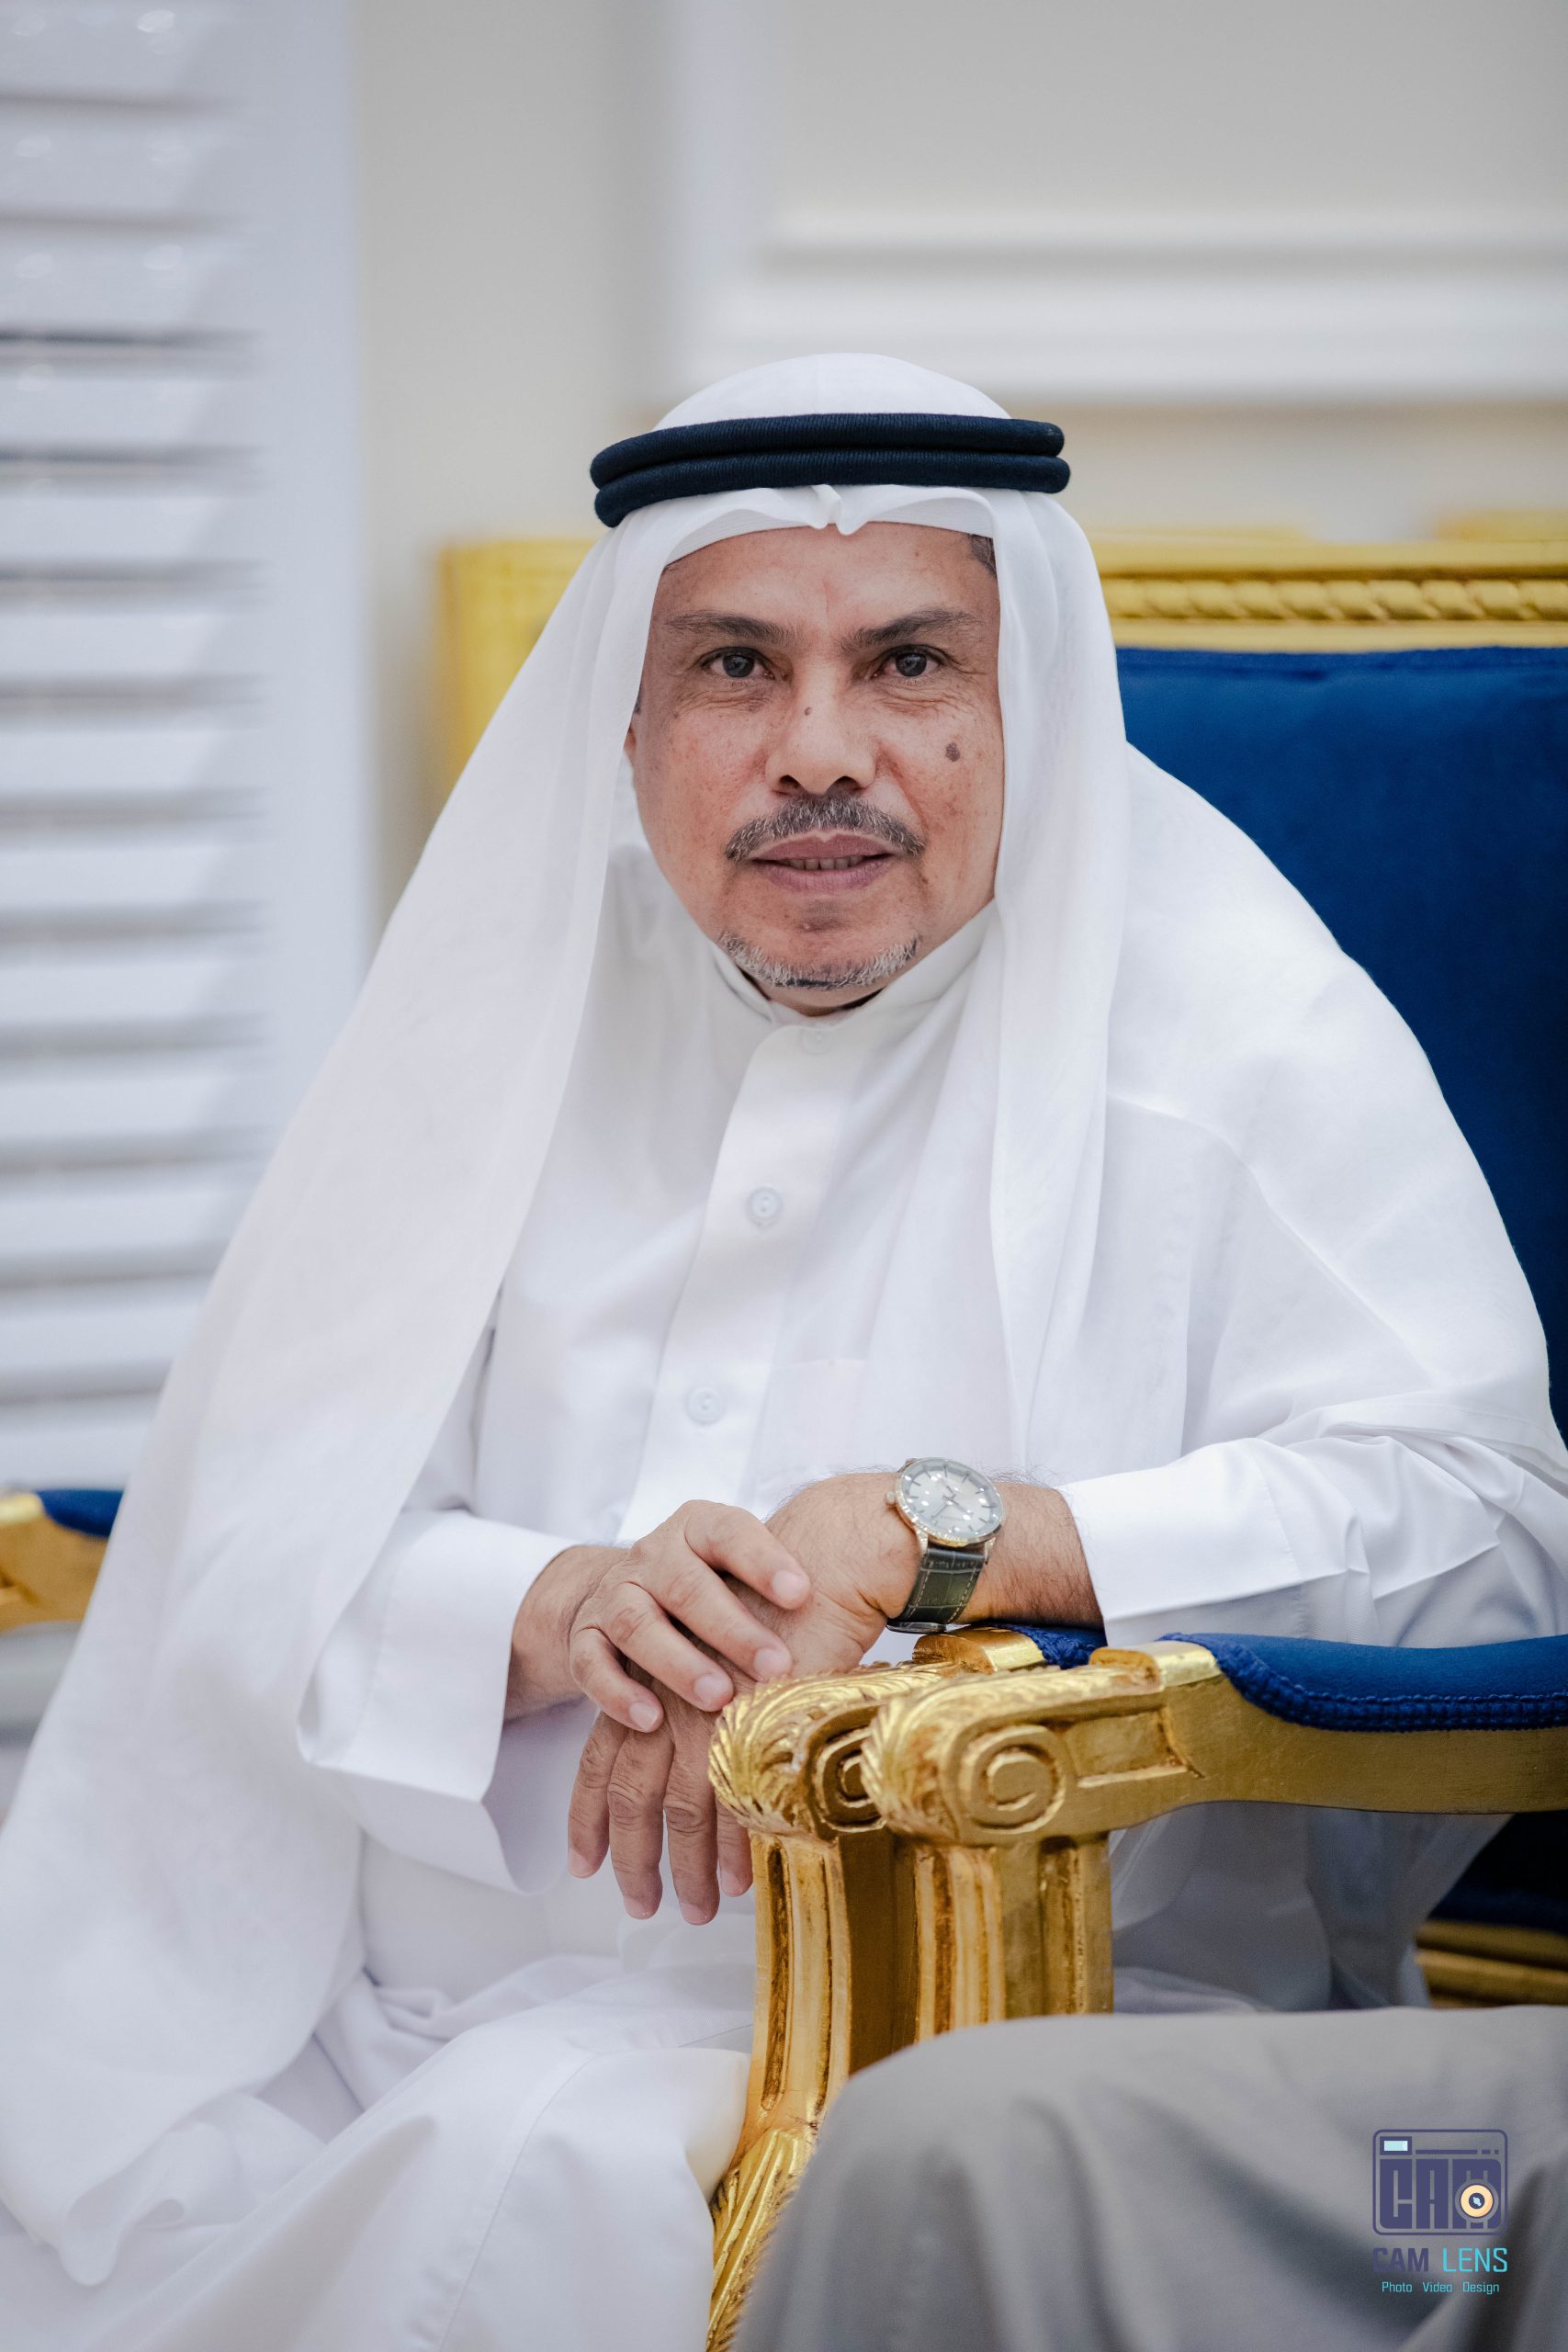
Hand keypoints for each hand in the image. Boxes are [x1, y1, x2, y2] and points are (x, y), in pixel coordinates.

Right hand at [506, 1500, 810, 1730]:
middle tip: (775, 1667)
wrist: (628, 1590)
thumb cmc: (712, 1587)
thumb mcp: (743, 1573)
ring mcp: (615, 1593)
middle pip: (686, 1585)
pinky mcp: (585, 1636)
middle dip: (732, 1628)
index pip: (730, 1533)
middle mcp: (652, 1554)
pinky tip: (650, 1718)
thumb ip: (783, 1591)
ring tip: (718, 1698)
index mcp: (698, 1528)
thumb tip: (856, 1620)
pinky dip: (618, 1691)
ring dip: (679, 1662)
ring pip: (638, 1623)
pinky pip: (591, 1662)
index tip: (803, 1594)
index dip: (765, 1560)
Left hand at [566, 1473, 918, 1919]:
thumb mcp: (718, 1657)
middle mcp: (664, 1697)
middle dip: (633, 1860)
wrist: (823, 1565)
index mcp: (647, 1681)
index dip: (588, 1818)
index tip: (585, 1865)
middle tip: (641, 1906)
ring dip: (687, 1869)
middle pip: (629, 1795)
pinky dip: (733, 1848)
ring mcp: (704, 1713)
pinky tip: (738, 1881)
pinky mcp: (746, 1723)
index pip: (597, 1762)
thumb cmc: (777, 1609)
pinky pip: (730, 1803)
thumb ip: (696, 1713)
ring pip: (679, 1810)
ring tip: (698, 1910)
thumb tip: (692, 1774)